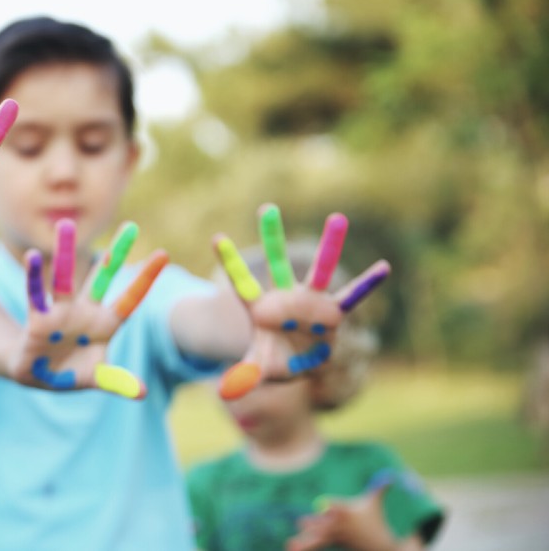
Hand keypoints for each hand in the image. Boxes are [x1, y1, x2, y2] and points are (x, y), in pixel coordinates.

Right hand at [9, 219, 166, 398]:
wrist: (37, 374)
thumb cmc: (71, 373)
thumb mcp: (96, 378)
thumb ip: (117, 382)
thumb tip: (143, 393)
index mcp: (105, 325)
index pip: (129, 299)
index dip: (144, 279)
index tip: (163, 254)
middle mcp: (86, 311)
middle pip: (103, 278)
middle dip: (116, 253)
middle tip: (131, 226)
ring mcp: (62, 312)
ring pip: (65, 278)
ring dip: (64, 253)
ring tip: (65, 224)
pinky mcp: (38, 318)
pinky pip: (36, 295)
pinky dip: (34, 278)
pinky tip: (32, 257)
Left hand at [214, 204, 389, 399]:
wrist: (302, 364)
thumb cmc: (277, 361)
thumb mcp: (260, 369)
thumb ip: (244, 376)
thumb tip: (223, 393)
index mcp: (260, 308)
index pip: (241, 282)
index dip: (231, 262)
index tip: (216, 237)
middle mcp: (285, 297)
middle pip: (276, 263)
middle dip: (272, 238)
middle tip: (266, 208)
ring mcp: (311, 302)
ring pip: (319, 270)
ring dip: (329, 246)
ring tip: (337, 218)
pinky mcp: (334, 313)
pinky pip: (354, 297)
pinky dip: (368, 285)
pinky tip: (384, 267)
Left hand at [288, 478, 404, 550]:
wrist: (378, 544)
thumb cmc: (376, 519)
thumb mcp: (375, 502)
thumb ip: (379, 488)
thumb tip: (391, 475)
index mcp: (347, 512)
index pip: (336, 508)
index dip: (331, 507)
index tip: (326, 507)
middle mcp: (339, 525)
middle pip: (323, 523)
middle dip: (313, 523)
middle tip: (300, 522)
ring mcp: (334, 535)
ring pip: (317, 537)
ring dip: (304, 541)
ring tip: (289, 544)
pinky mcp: (331, 542)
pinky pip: (316, 543)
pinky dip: (305, 545)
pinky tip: (291, 548)